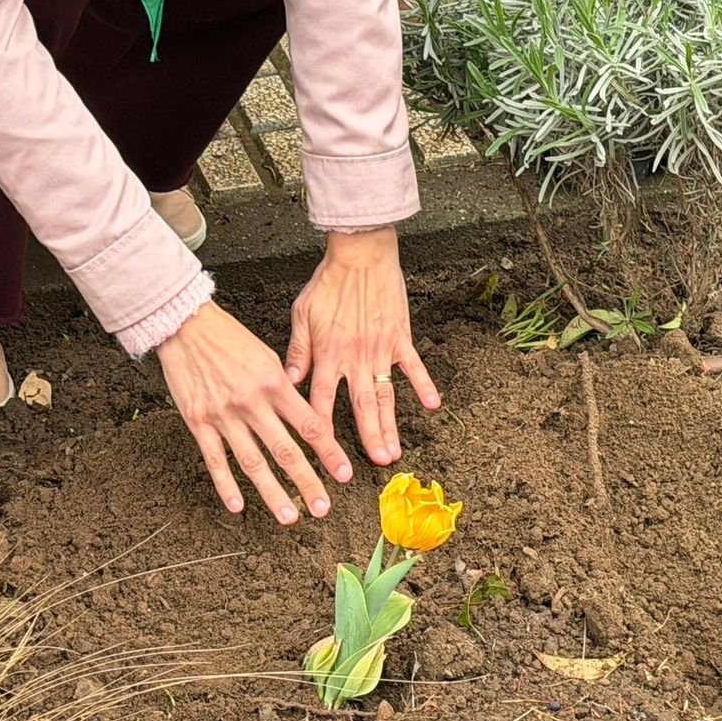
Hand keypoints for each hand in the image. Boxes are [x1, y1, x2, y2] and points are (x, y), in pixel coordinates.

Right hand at [157, 302, 353, 523]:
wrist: (184, 325)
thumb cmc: (228, 338)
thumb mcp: (266, 356)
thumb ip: (285, 387)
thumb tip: (305, 414)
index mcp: (274, 383)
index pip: (309, 425)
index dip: (329, 452)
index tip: (343, 475)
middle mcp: (252, 402)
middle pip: (285, 450)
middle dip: (307, 482)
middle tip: (323, 508)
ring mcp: (224, 415)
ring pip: (253, 462)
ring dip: (273, 493)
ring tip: (290, 516)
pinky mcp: (198, 422)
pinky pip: (215, 460)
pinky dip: (226, 485)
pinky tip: (239, 505)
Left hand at [284, 228, 439, 464]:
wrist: (361, 254)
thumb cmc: (328, 282)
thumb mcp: (302, 314)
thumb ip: (297, 351)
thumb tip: (289, 381)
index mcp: (328, 354)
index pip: (321, 400)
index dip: (321, 430)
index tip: (323, 455)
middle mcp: (354, 357)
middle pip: (361, 407)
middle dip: (368, 438)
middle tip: (377, 466)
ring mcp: (380, 349)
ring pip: (386, 394)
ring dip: (391, 425)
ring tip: (395, 452)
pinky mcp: (400, 336)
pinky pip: (413, 365)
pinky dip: (423, 385)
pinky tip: (432, 406)